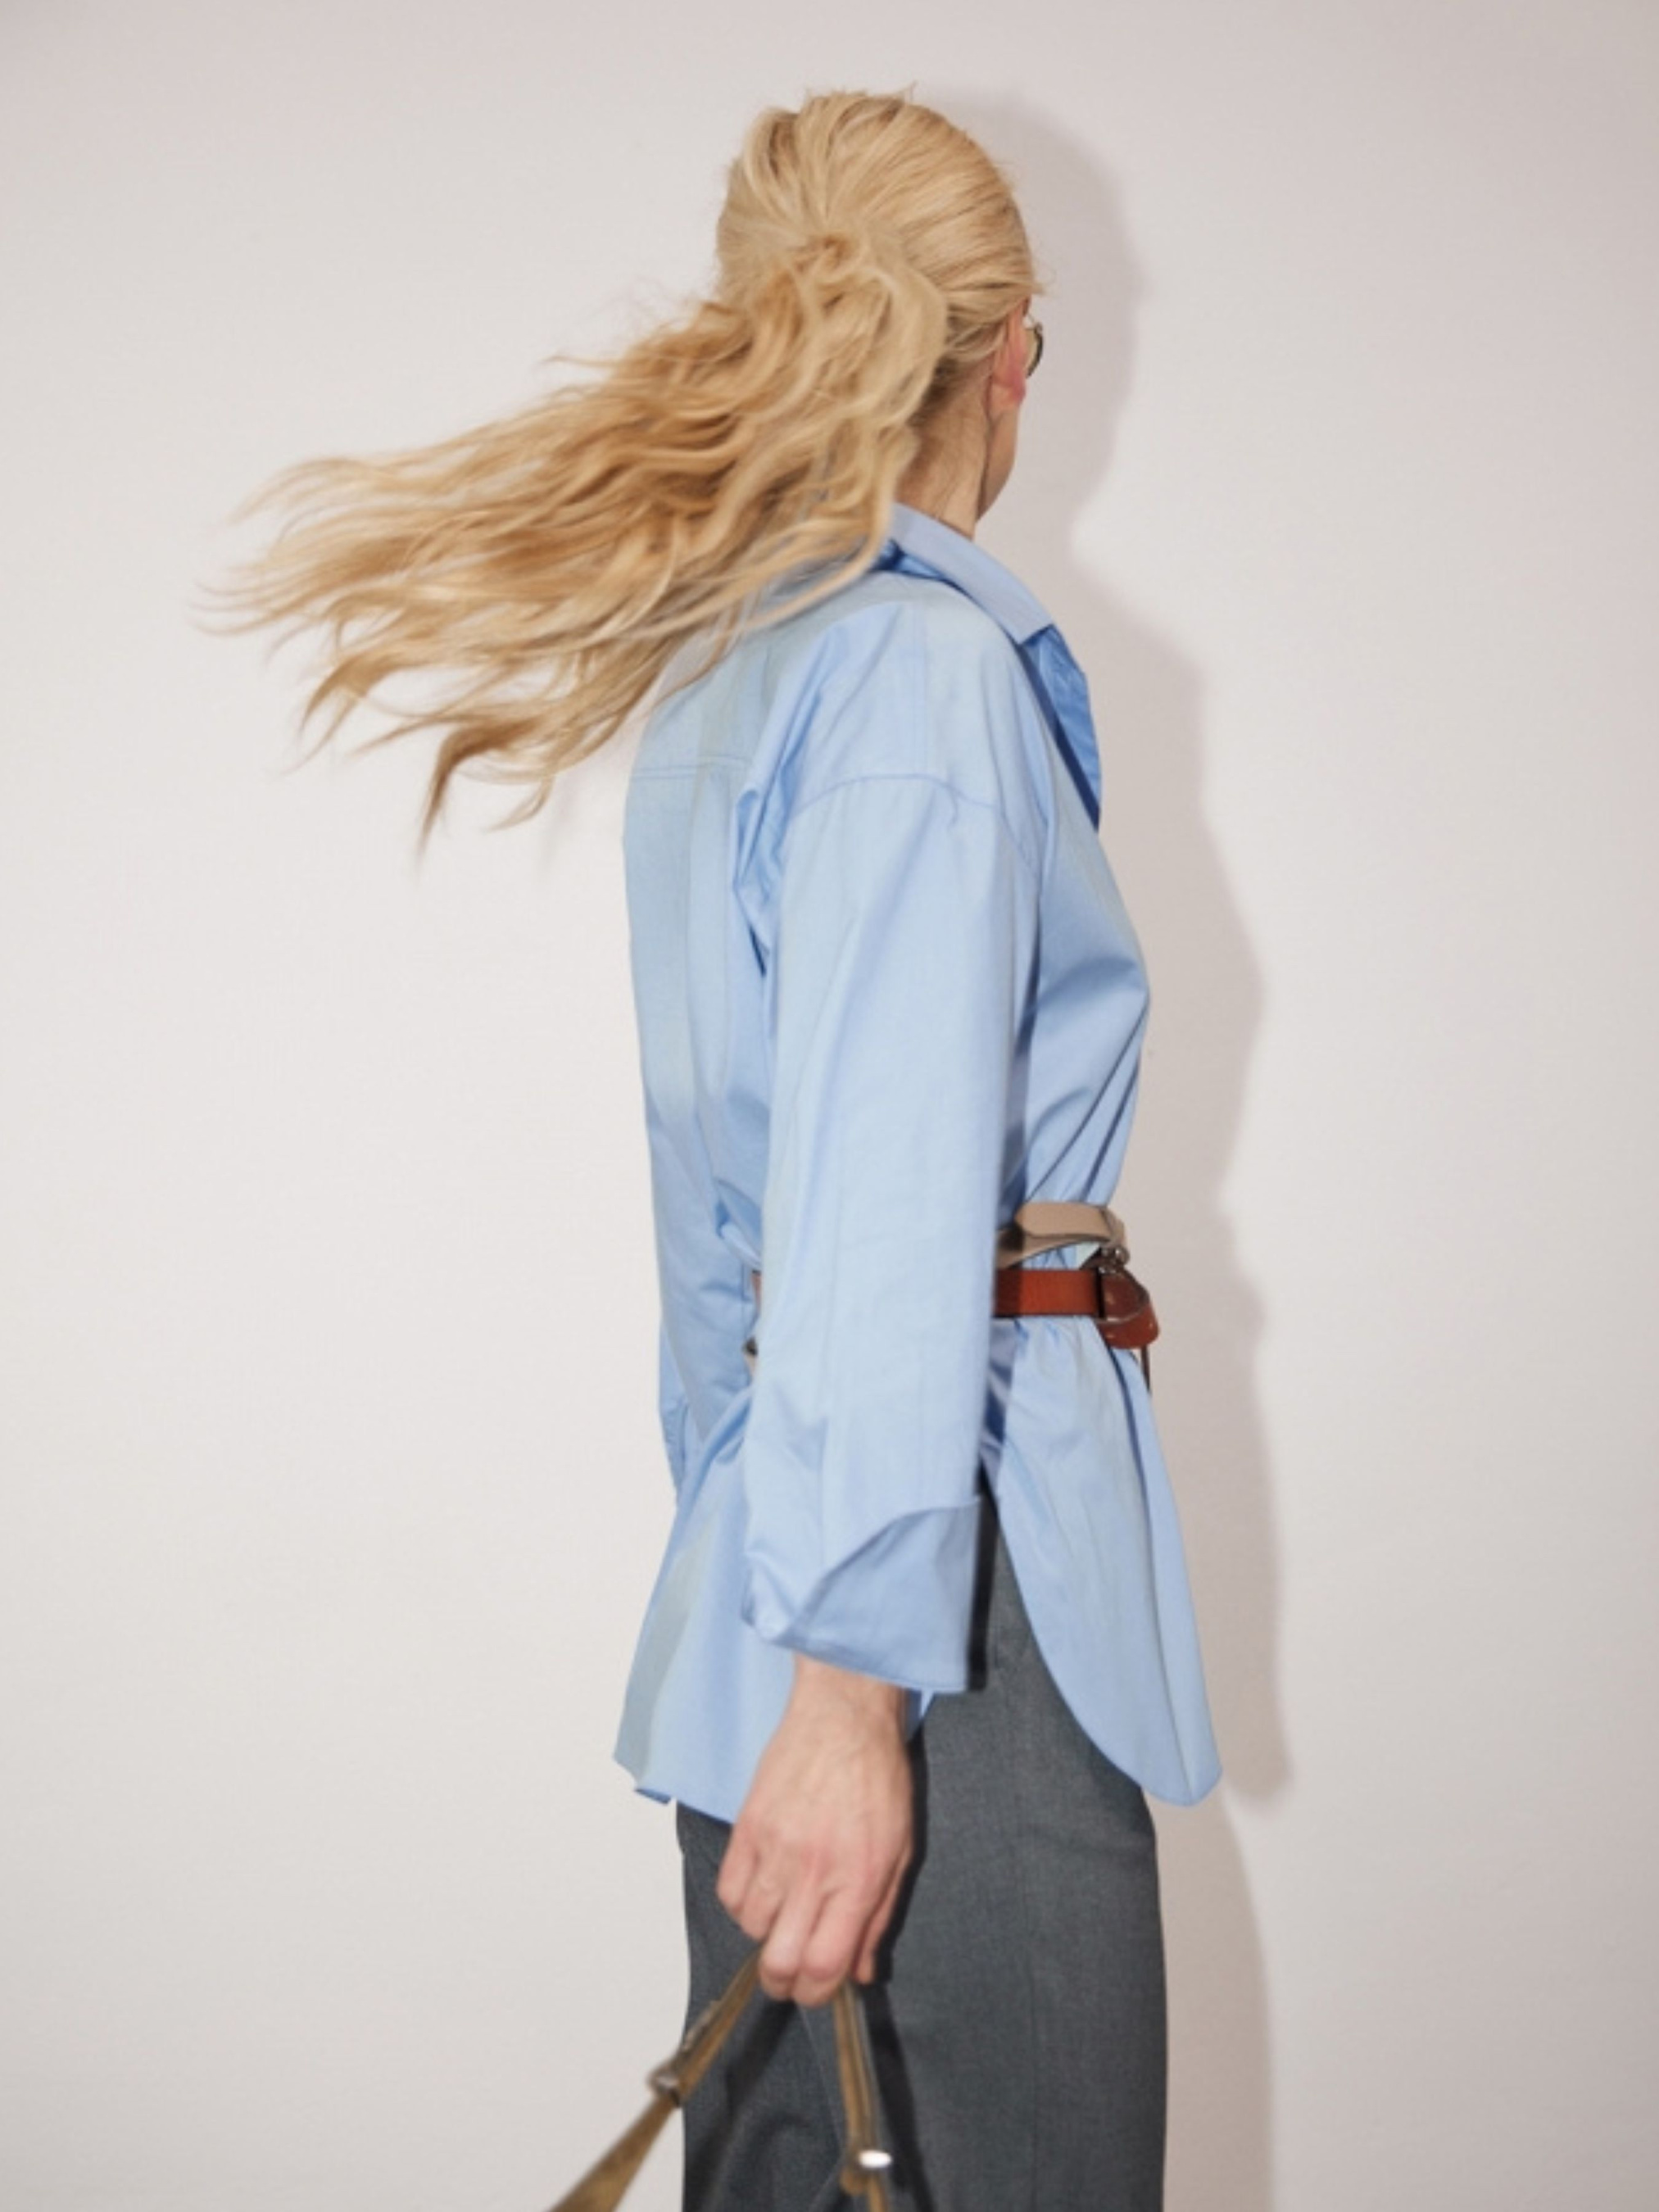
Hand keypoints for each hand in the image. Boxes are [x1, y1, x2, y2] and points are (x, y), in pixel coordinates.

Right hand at [716, 1653, 913, 2007]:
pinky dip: (743, 1902)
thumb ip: (880, 1918)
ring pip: (752, 1929)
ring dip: (766, 1935)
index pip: (825, 1967)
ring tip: (784, 1914)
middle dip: (785, 1980)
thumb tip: (861, 1971)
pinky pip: (729, 1891)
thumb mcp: (901, 1851)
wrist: (844, 1715)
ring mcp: (775, 1849)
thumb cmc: (878, 1777)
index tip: (818, 1989)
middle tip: (793, 1971)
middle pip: (780, 1961)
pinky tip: (764, 1888)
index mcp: (859, 1880)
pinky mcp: (748, 1828)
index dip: (817, 1994)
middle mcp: (814, 1872)